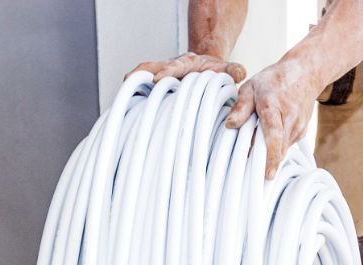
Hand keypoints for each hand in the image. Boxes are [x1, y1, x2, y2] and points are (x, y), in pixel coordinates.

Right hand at [127, 52, 246, 83]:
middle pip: (153, 68)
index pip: (175, 66)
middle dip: (144, 76)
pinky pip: (141, 84)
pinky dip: (133, 90)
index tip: (158, 79)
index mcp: (187, 64)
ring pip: (143, 73)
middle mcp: (171, 67)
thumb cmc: (214, 72)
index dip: (167, 72)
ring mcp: (163, 74)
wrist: (206, 67)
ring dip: (134, 82)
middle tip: (134, 86)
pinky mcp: (157, 84)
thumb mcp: (227, 70)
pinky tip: (126, 103)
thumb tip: (239, 73)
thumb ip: (234, 70)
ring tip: (123, 93)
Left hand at [225, 59, 322, 178]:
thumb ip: (241, 107)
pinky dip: (276, 146)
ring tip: (258, 144)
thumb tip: (230, 125)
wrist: (305, 73)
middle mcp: (290, 119)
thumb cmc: (275, 79)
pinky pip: (286, 145)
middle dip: (266, 161)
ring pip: (282, 150)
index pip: (274, 136)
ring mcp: (299, 127)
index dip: (271, 157)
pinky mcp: (302, 132)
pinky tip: (269, 135)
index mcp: (274, 107)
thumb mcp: (251, 86)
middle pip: (278, 149)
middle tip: (252, 169)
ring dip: (269, 152)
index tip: (268, 174)